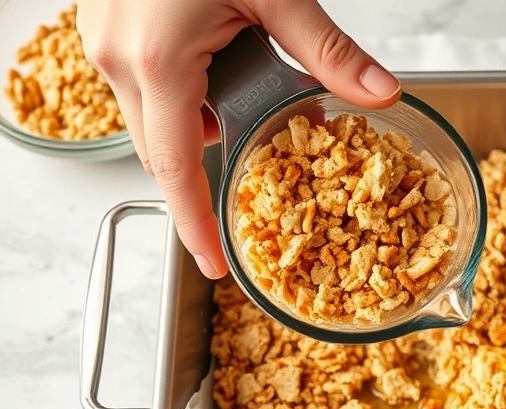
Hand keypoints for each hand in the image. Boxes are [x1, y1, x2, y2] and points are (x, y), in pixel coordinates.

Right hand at [77, 0, 401, 277]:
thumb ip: (329, 52)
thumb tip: (382, 95)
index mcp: (157, 61)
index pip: (174, 168)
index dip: (196, 224)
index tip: (216, 266)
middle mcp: (118, 60)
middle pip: (164, 149)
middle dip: (209, 171)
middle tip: (257, 179)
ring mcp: (105, 43)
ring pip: (155, 119)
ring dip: (200, 126)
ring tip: (248, 111)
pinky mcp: (108, 29)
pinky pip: (147, 87)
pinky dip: (184, 96)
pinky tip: (220, 73)